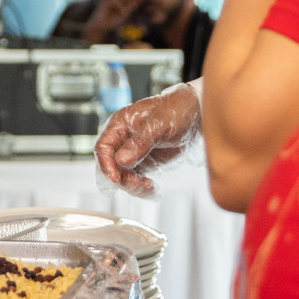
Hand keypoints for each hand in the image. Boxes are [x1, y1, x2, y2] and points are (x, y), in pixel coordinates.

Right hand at [95, 82, 202, 197]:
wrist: (195, 114)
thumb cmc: (175, 110)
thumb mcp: (158, 125)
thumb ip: (139, 143)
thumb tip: (121, 160)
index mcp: (120, 124)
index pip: (103, 147)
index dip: (106, 165)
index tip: (117, 178)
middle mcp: (122, 140)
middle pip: (111, 166)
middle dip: (122, 178)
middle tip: (139, 184)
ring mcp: (132, 153)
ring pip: (123, 176)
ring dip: (133, 186)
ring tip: (150, 187)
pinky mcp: (144, 162)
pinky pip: (136, 179)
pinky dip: (142, 188)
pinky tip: (153, 189)